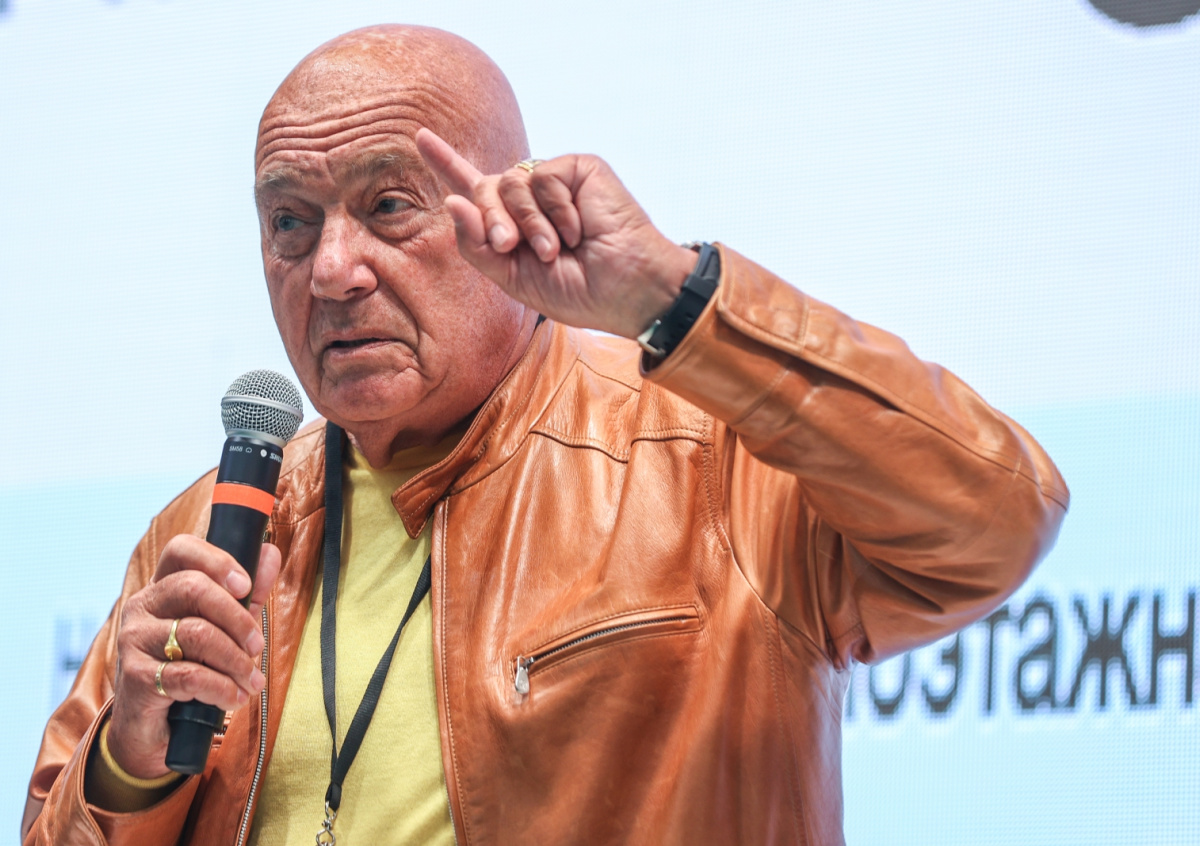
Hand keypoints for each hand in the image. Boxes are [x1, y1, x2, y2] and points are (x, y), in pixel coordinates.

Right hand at [106, 535, 279, 778]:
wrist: (152, 727)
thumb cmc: (192, 666)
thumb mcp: (225, 628)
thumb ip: (247, 594)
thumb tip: (270, 553)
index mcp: (163, 587)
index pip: (181, 550)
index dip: (217, 561)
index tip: (246, 587)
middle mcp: (142, 606)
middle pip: (194, 589)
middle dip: (237, 619)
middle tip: (258, 646)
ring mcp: (134, 640)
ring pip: (196, 634)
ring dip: (236, 661)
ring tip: (252, 681)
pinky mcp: (135, 676)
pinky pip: (189, 675)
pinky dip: (222, 688)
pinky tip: (234, 698)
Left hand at [416, 128, 698, 338]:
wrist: (624, 289)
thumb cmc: (577, 290)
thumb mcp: (512, 278)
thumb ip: (477, 244)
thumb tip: (452, 199)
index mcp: (514, 224)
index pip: (474, 189)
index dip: (447, 163)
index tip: (420, 137)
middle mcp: (531, 197)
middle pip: (483, 188)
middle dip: (491, 219)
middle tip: (511, 246)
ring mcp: (554, 181)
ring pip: (509, 181)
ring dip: (527, 222)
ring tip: (554, 248)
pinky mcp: (578, 168)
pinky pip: (542, 176)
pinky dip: (555, 210)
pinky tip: (579, 229)